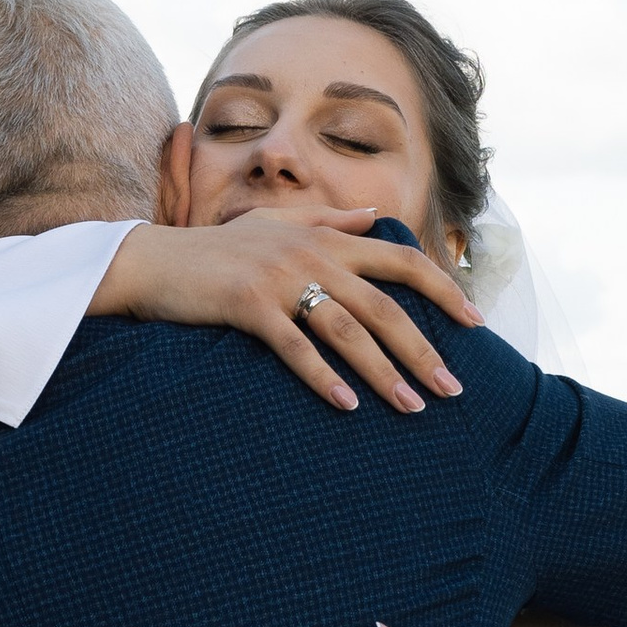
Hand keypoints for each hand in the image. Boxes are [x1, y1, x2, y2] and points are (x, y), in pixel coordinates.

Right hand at [90, 213, 476, 414]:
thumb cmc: (215, 250)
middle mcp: (310, 253)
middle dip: (424, 349)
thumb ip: (330, 220)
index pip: (403, 260)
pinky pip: (295, 347)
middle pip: (385, 306)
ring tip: (413, 407)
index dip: (444, 289)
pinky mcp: (247, 305)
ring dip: (385, 372)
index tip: (475, 321)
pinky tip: (347, 406)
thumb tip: (375, 219)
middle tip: (453, 389)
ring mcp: (279, 278)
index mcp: (325, 236)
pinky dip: (323, 377)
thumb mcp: (275, 223)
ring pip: (348, 330)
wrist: (151, 260)